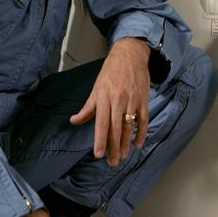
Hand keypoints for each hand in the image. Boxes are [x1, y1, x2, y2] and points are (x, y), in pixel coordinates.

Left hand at [70, 37, 150, 165]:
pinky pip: (143, 120)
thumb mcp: (96, 87)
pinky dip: (141, 133)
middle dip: (114, 148)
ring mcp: (132, 100)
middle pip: (116, 129)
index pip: (101, 123)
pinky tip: (137, 144)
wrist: (130, 54)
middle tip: (112, 162)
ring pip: (129, 126)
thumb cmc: (111, 71)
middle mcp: (118, 100)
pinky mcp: (143, 99)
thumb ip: (87, 107)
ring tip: (122, 156)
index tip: (99, 155)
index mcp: (104, 97)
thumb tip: (74, 121)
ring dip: (126, 143)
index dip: (101, 140)